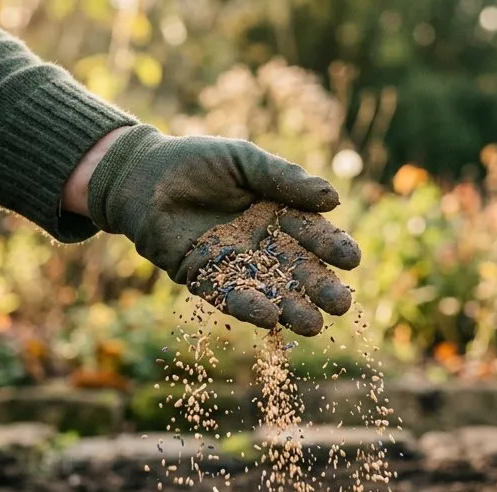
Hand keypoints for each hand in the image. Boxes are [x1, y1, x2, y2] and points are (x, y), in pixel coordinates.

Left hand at [68, 125, 361, 335]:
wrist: (144, 175)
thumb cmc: (198, 161)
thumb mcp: (245, 161)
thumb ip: (285, 179)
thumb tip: (334, 198)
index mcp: (279, 214)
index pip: (313, 234)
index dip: (332, 247)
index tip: (352, 259)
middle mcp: (262, 244)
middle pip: (297, 270)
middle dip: (320, 287)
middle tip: (341, 305)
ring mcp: (235, 264)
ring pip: (269, 290)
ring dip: (291, 308)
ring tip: (314, 325)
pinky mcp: (204, 278)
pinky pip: (229, 295)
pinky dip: (249, 307)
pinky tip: (269, 318)